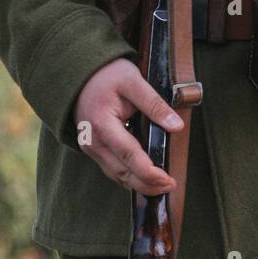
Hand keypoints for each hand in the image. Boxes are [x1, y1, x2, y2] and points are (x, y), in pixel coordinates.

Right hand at [73, 58, 183, 195]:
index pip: (128, 155)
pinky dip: (127, 176)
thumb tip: (177, 126)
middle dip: (147, 183)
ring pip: (115, 174)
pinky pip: (110, 168)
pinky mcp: (92, 147)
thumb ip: (154, 104)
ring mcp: (90, 146)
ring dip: (138, 183)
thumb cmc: (107, 74)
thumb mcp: (133, 81)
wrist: (81, 73)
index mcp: (102, 124)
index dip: (149, 172)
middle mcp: (93, 141)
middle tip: (171, 185)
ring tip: (161, 185)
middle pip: (121, 172)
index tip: (168, 179)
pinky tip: (143, 177)